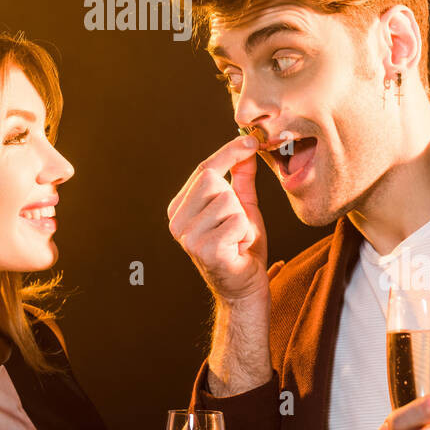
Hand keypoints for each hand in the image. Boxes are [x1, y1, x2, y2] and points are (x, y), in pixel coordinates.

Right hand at [167, 134, 268, 302]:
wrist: (246, 289)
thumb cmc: (243, 248)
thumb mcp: (243, 207)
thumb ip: (241, 178)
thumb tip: (247, 146)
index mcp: (181, 207)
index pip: (204, 169)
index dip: (229, 151)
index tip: (252, 140)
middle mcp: (176, 221)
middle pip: (213, 180)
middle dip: (235, 199)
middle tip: (237, 224)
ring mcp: (187, 237)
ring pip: (228, 201)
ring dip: (242, 220)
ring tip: (237, 239)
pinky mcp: (204, 250)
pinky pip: (236, 221)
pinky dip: (245, 233)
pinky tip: (238, 249)